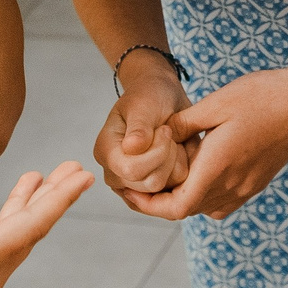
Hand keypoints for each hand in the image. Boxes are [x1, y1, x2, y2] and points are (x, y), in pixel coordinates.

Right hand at [96, 62, 193, 196]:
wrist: (160, 98)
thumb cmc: (149, 96)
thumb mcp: (144, 103)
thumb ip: (139, 125)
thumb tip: (132, 147)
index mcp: (106, 151)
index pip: (132, 170)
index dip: (157, 153)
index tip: (166, 130)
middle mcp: (115, 174)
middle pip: (151, 183)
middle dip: (169, 156)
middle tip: (168, 133)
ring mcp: (132, 186)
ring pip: (166, 189)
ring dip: (177, 162)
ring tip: (171, 141)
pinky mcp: (151, 191)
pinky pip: (175, 190)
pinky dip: (182, 169)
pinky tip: (175, 153)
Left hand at [127, 64, 287, 221]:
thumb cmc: (262, 97)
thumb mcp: (215, 103)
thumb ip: (184, 124)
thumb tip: (160, 136)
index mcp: (217, 169)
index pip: (175, 208)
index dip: (148, 206)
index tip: (129, 193)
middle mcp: (232, 186)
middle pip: (187, 210)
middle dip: (160, 201)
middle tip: (138, 183)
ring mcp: (248, 187)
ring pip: (206, 207)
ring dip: (184, 198)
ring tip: (167, 176)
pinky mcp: (258, 182)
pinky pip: (224, 200)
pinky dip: (205, 193)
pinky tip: (201, 170)